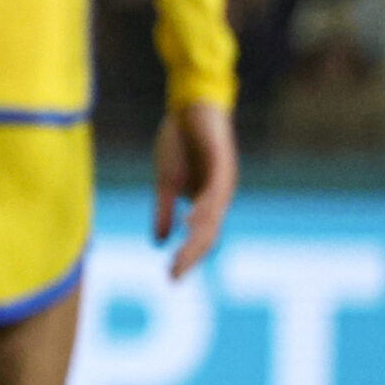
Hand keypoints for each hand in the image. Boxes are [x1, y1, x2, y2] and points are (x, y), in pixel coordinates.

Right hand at [154, 99, 237, 278]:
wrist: (188, 107)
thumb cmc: (180, 142)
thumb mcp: (166, 182)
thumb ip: (165, 211)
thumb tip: (160, 242)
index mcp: (207, 202)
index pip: (200, 238)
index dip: (187, 258)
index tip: (170, 278)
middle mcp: (220, 196)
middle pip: (209, 234)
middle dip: (191, 255)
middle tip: (174, 274)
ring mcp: (223, 180)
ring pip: (214, 216)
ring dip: (199, 238)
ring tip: (185, 256)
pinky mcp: (221, 162)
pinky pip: (216, 190)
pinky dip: (205, 208)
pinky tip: (192, 220)